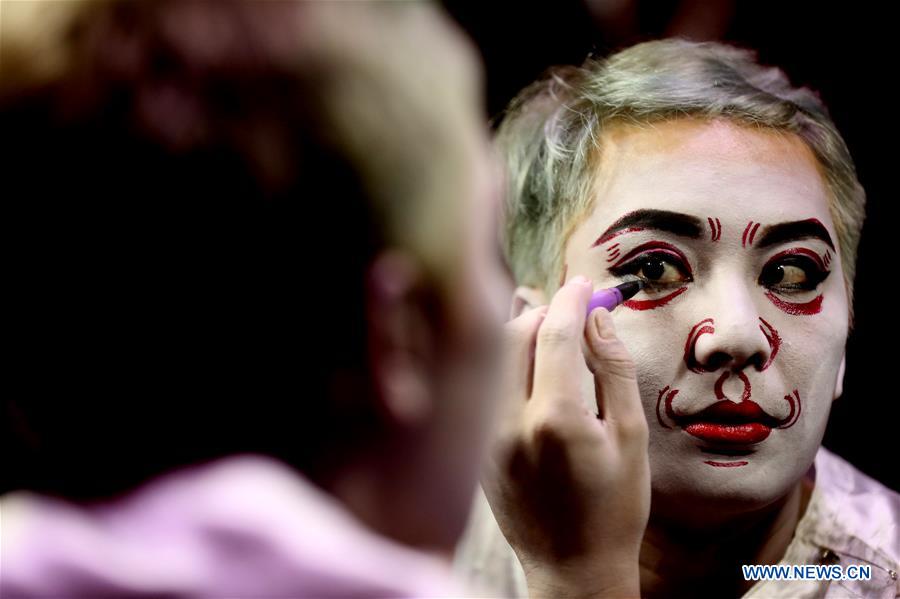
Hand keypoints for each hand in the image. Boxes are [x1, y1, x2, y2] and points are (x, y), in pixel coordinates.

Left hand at [482, 276, 649, 597]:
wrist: (572, 568)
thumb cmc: (614, 507)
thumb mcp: (631, 438)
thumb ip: (613, 371)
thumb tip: (599, 317)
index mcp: (554, 419)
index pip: (555, 333)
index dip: (572, 300)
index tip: (586, 285)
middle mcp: (509, 422)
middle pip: (513, 335)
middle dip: (541, 310)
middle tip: (569, 307)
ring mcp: (485, 436)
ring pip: (492, 359)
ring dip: (519, 332)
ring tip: (547, 325)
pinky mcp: (476, 447)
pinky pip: (485, 387)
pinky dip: (504, 364)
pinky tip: (527, 364)